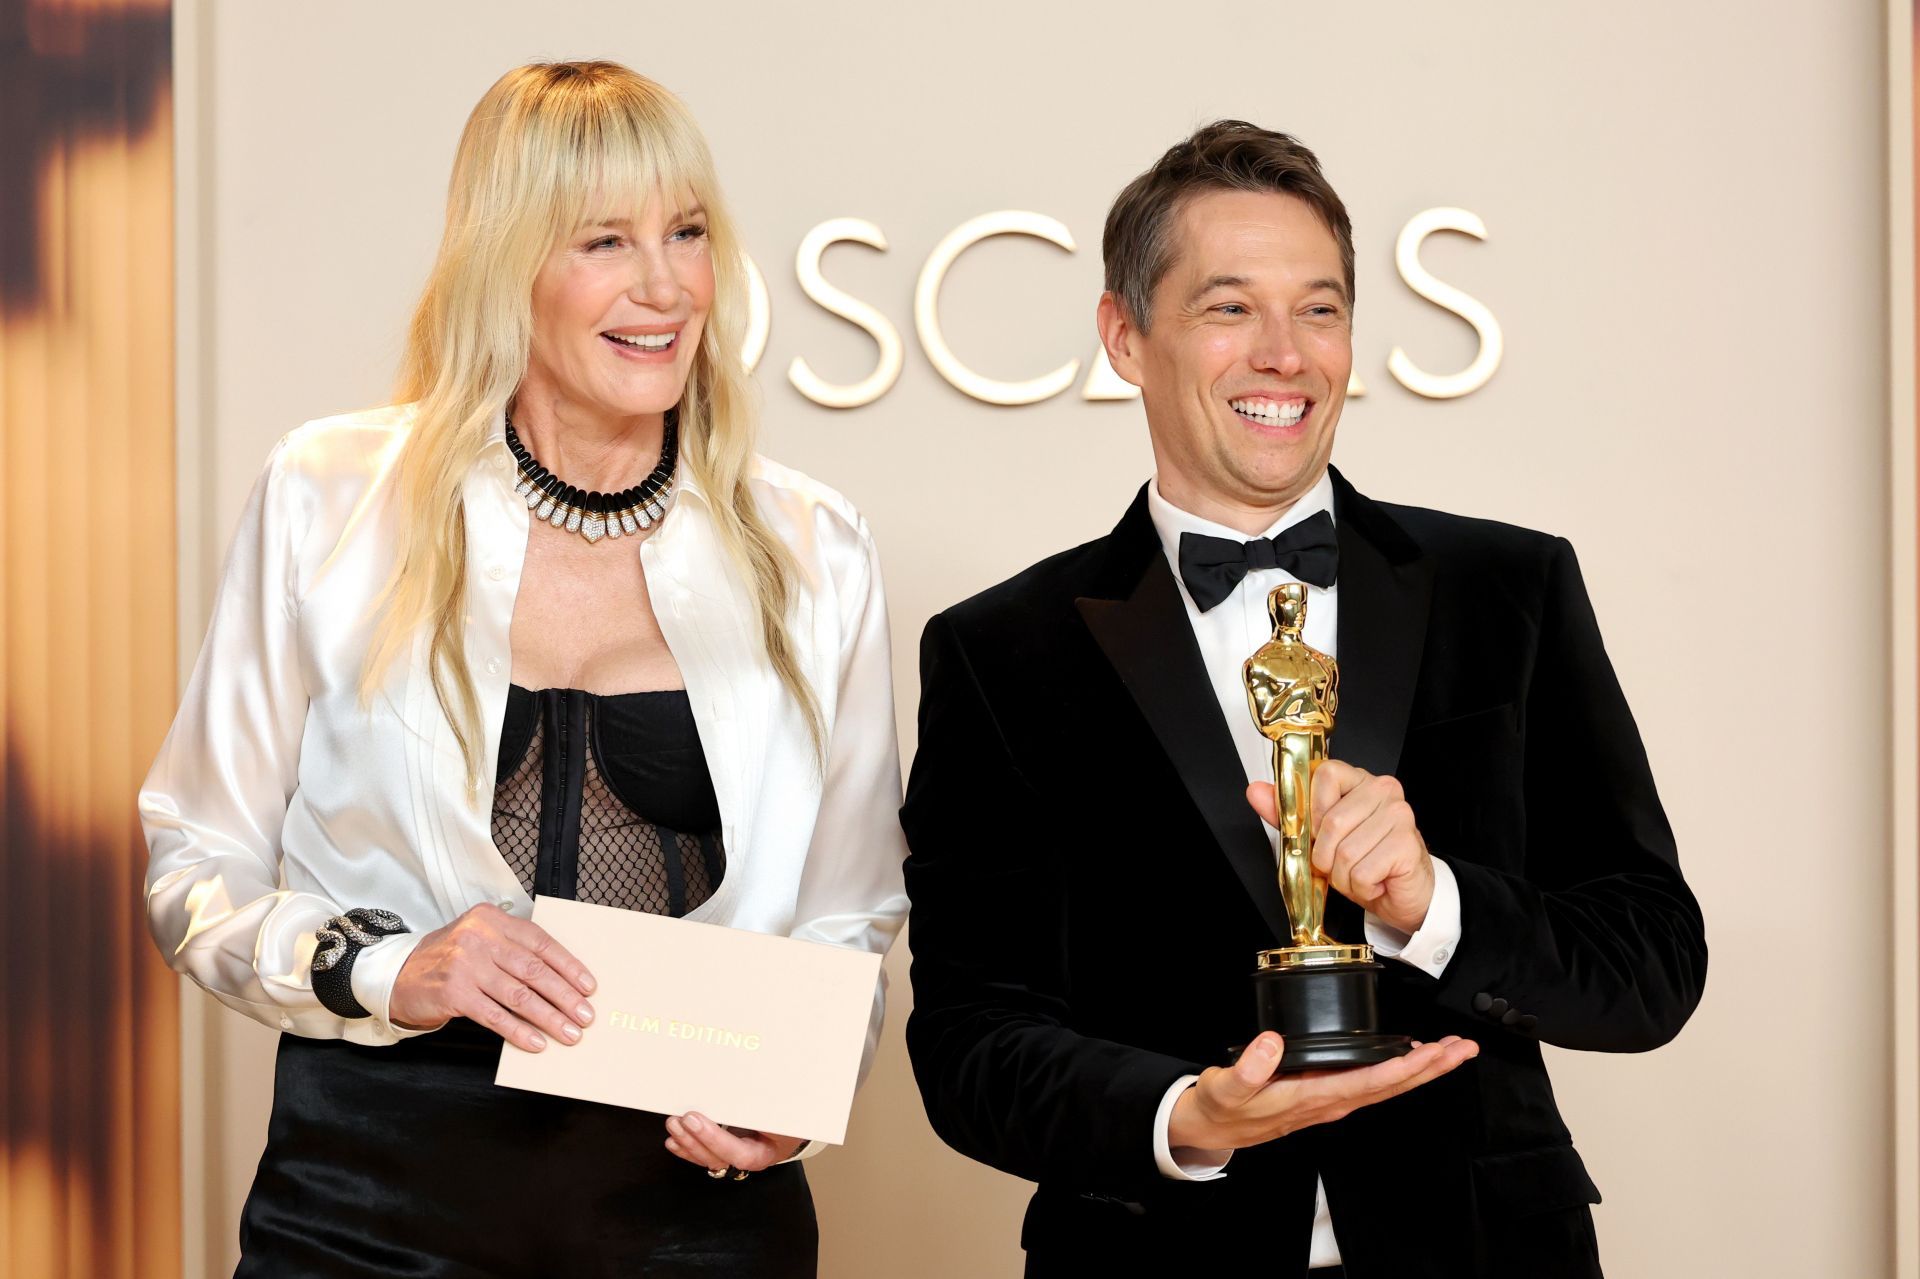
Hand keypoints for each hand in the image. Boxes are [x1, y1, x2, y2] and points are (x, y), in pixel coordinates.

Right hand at [388, 903, 595, 1051]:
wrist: (398, 975)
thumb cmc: (450, 959)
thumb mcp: (480, 940)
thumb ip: (513, 950)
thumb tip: (561, 980)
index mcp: (492, 919)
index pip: (540, 942)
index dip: (569, 965)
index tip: (589, 986)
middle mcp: (479, 938)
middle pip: (534, 970)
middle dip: (565, 996)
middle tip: (585, 1015)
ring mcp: (464, 965)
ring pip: (518, 995)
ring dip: (549, 1018)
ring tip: (569, 1033)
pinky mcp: (453, 993)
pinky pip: (495, 1016)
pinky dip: (519, 1031)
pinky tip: (536, 1042)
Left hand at [664, 1112, 807, 1173]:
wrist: (798, 1120)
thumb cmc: (792, 1115)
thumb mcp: (784, 1110)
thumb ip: (763, 1102)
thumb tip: (740, 1087)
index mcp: (768, 1150)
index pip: (740, 1153)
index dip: (714, 1139)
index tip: (695, 1120)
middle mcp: (751, 1157)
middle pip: (720, 1159)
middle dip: (696, 1141)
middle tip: (681, 1120)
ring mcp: (737, 1155)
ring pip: (709, 1158)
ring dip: (688, 1143)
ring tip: (673, 1125)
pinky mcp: (727, 1148)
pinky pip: (705, 1154)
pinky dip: (688, 1148)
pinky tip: (674, 1140)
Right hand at [1167, 1031, 1477, 1151]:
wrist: (1215, 1127)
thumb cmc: (1222, 1107)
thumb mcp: (1225, 1087)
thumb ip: (1248, 1068)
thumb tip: (1271, 1042)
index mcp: (1311, 1098)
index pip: (1367, 1083)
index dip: (1402, 1067)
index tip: (1430, 1052)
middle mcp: (1330, 1102)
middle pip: (1391, 1086)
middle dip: (1430, 1067)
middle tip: (1463, 1048)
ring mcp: (1332, 1099)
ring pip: (1388, 1085)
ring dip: (1423, 1068)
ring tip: (1452, 1050)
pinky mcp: (1328, 1092)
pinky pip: (1374, 1081)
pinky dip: (1399, 1068)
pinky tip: (1411, 1055)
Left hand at [1247, 759, 1435, 933]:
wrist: (1403, 893)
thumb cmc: (1366, 862)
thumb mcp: (1322, 839)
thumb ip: (1289, 814)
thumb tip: (1257, 791)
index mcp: (1360, 781)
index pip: (1324, 774)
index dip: (1314, 811)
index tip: (1320, 833)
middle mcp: (1384, 791)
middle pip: (1331, 822)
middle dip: (1327, 857)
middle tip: (1341, 864)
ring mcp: (1399, 815)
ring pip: (1344, 852)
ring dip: (1344, 876)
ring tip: (1360, 874)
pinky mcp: (1407, 844)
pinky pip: (1362, 872)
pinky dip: (1361, 888)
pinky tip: (1376, 882)